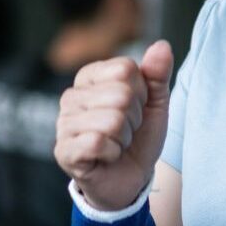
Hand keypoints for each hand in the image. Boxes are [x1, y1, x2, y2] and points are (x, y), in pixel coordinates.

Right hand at [54, 39, 173, 210]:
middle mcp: (71, 96)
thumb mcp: (155, 103)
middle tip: (126, 131)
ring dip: (124, 138)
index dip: (141, 93)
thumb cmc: (139, 137)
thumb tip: (161, 46)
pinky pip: (98, 142)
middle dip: (134, 118)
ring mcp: (63, 124)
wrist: (131, 179)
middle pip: (120, 95)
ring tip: (117, 144)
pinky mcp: (63, 150)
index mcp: (90, 77)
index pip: (125, 69)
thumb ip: (158, 74)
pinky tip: (107, 156)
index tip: (136, 108)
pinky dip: (113, 153)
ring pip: (111, 120)